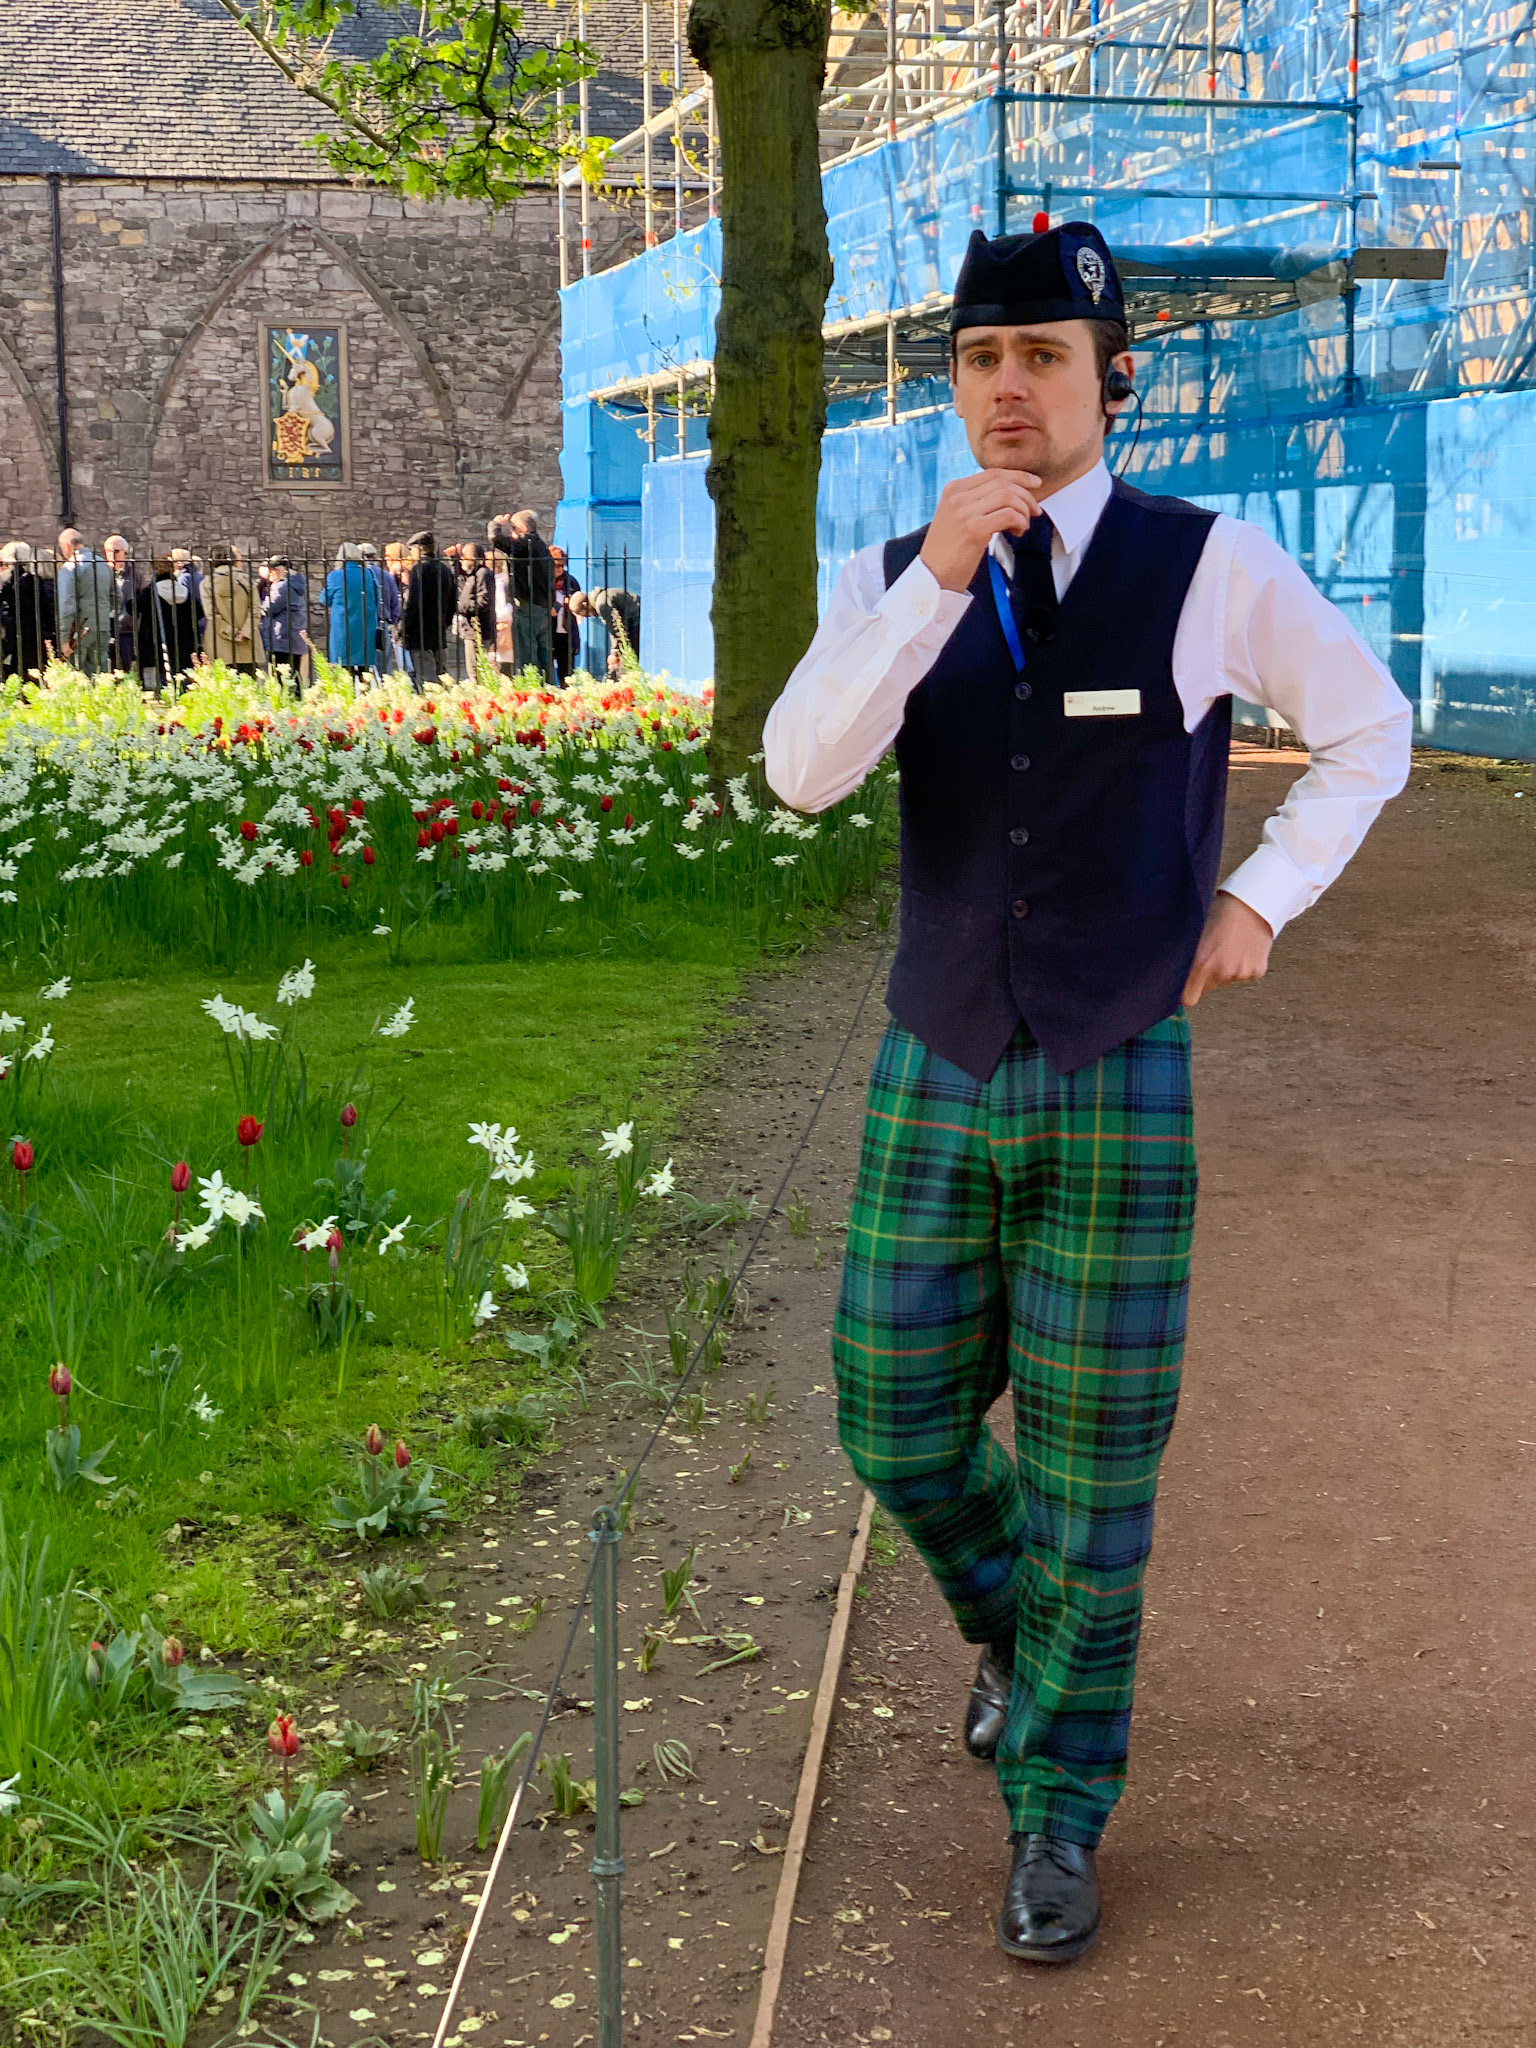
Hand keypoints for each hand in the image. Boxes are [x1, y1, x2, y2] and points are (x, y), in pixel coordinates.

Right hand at [919, 470, 1046, 591]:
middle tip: (1035, 511)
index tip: (1035, 483)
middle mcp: (957, 496)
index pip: (993, 473)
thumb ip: (976, 502)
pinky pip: (1009, 515)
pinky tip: (1017, 533)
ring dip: (1023, 511)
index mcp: (953, 489)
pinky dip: (1020, 522)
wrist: (931, 577)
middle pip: (1003, 482)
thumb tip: (1010, 495)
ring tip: (1022, 527)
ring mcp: (964, 512)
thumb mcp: (956, 517)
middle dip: (1026, 495)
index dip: (1018, 476)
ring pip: (1008, 496)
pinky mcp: (974, 529)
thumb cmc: (947, 552)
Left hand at [1183, 892, 1273, 1006]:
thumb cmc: (1220, 912)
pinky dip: (1242, 965)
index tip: (1183, 984)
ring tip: (1227, 945)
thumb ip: (1188, 958)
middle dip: (1204, 978)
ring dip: (1224, 969)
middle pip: (1207, 989)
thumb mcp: (1194, 933)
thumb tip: (1175, 974)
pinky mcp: (1257, 971)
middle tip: (1208, 954)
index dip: (1185, 991)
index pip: (1188, 998)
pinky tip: (1241, 946)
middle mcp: (1223, 972)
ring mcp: (1242, 973)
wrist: (1252, 901)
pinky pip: (1243, 974)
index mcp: (1202, 964)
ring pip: (1226, 980)